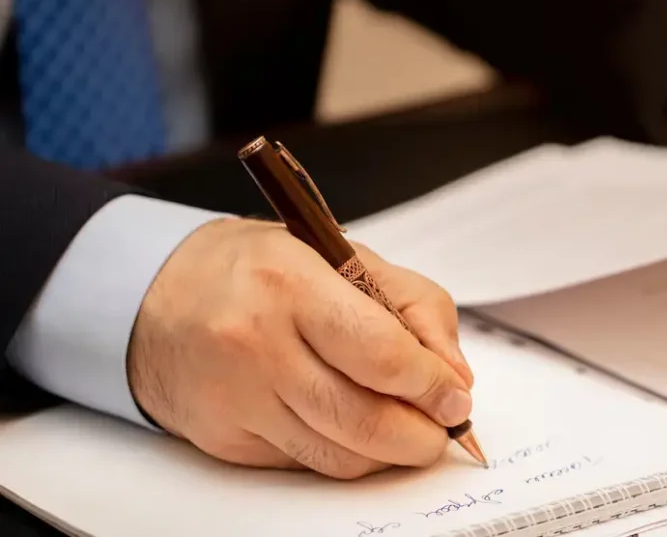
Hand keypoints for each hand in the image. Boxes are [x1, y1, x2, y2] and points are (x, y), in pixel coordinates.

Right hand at [127, 217, 473, 478]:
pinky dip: (344, 454)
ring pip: (339, 456)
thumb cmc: (259, 270)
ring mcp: (237, 399)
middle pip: (364, 420)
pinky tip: (353, 428)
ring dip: (390, 453)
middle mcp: (258, 345)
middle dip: (422, 436)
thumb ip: (413, 306)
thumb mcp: (342, 256)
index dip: (432, 385)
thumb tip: (454, 375)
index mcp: (292, 284)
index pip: (382, 355)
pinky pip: (305, 464)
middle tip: (444, 428)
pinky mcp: (225, 439)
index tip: (456, 396)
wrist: (157, 296)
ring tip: (409, 432)